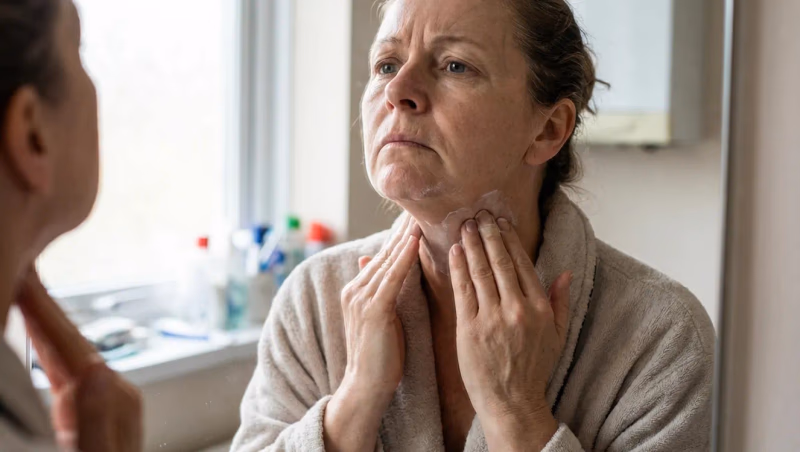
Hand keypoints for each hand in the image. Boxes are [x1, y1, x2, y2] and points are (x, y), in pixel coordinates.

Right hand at [15, 267, 142, 451]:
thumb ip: (97, 419)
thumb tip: (97, 371)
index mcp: (113, 400)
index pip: (68, 345)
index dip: (43, 308)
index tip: (24, 276)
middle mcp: (115, 394)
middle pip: (68, 340)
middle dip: (43, 304)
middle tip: (22, 270)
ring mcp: (108, 403)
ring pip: (67, 352)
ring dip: (45, 321)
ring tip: (25, 292)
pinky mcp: (97, 416)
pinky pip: (68, 372)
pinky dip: (50, 348)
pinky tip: (42, 341)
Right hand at [324, 215, 420, 451]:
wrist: (366, 387)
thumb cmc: (380, 357)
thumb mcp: (377, 318)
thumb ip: (377, 289)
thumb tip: (370, 261)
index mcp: (357, 291)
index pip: (383, 256)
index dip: (399, 235)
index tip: (415, 214)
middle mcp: (355, 290)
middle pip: (384, 251)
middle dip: (402, 228)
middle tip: (419, 202)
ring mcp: (361, 299)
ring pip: (388, 259)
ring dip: (405, 235)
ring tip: (420, 212)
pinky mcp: (372, 310)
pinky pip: (391, 278)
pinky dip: (403, 257)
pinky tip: (415, 241)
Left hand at [448, 212, 570, 449]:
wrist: (511, 402)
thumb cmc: (533, 370)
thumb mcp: (557, 336)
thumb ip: (560, 302)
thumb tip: (565, 273)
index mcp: (539, 308)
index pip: (522, 263)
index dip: (510, 239)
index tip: (501, 221)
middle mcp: (516, 309)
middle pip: (499, 261)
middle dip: (488, 233)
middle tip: (479, 213)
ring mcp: (492, 318)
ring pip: (480, 271)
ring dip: (472, 244)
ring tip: (465, 225)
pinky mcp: (470, 328)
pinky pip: (463, 290)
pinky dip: (458, 268)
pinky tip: (454, 251)